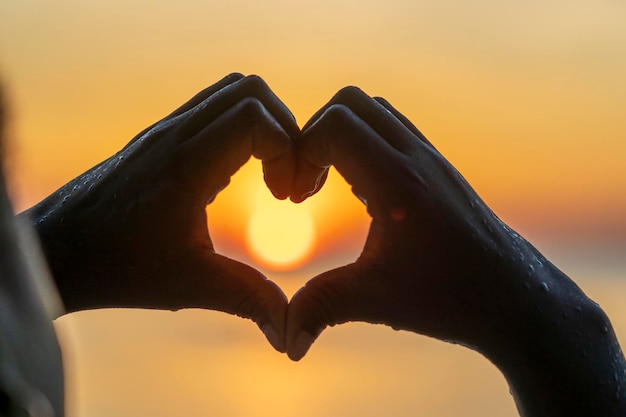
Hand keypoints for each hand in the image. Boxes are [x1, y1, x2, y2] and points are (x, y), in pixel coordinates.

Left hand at [22, 74, 295, 351]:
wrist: (56, 252)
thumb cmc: (116, 268)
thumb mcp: (189, 286)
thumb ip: (247, 300)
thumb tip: (290, 332)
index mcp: (185, 165)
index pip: (254, 116)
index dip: (287, 149)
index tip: (285, 196)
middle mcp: (174, 135)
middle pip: (250, 90)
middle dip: (285, 130)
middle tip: (285, 180)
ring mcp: (165, 129)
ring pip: (231, 91)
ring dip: (263, 123)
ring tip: (267, 173)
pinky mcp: (160, 136)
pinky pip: (212, 106)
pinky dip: (240, 127)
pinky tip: (236, 173)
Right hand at [288, 85, 541, 355]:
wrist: (516, 298)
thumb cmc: (452, 298)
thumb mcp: (377, 301)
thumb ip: (321, 309)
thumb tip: (285, 341)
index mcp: (400, 183)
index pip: (336, 125)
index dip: (300, 153)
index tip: (295, 198)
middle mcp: (418, 158)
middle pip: (350, 102)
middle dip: (314, 135)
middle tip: (306, 186)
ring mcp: (432, 158)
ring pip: (374, 110)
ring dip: (341, 136)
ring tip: (330, 185)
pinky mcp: (438, 167)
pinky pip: (393, 129)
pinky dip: (364, 144)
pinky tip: (362, 192)